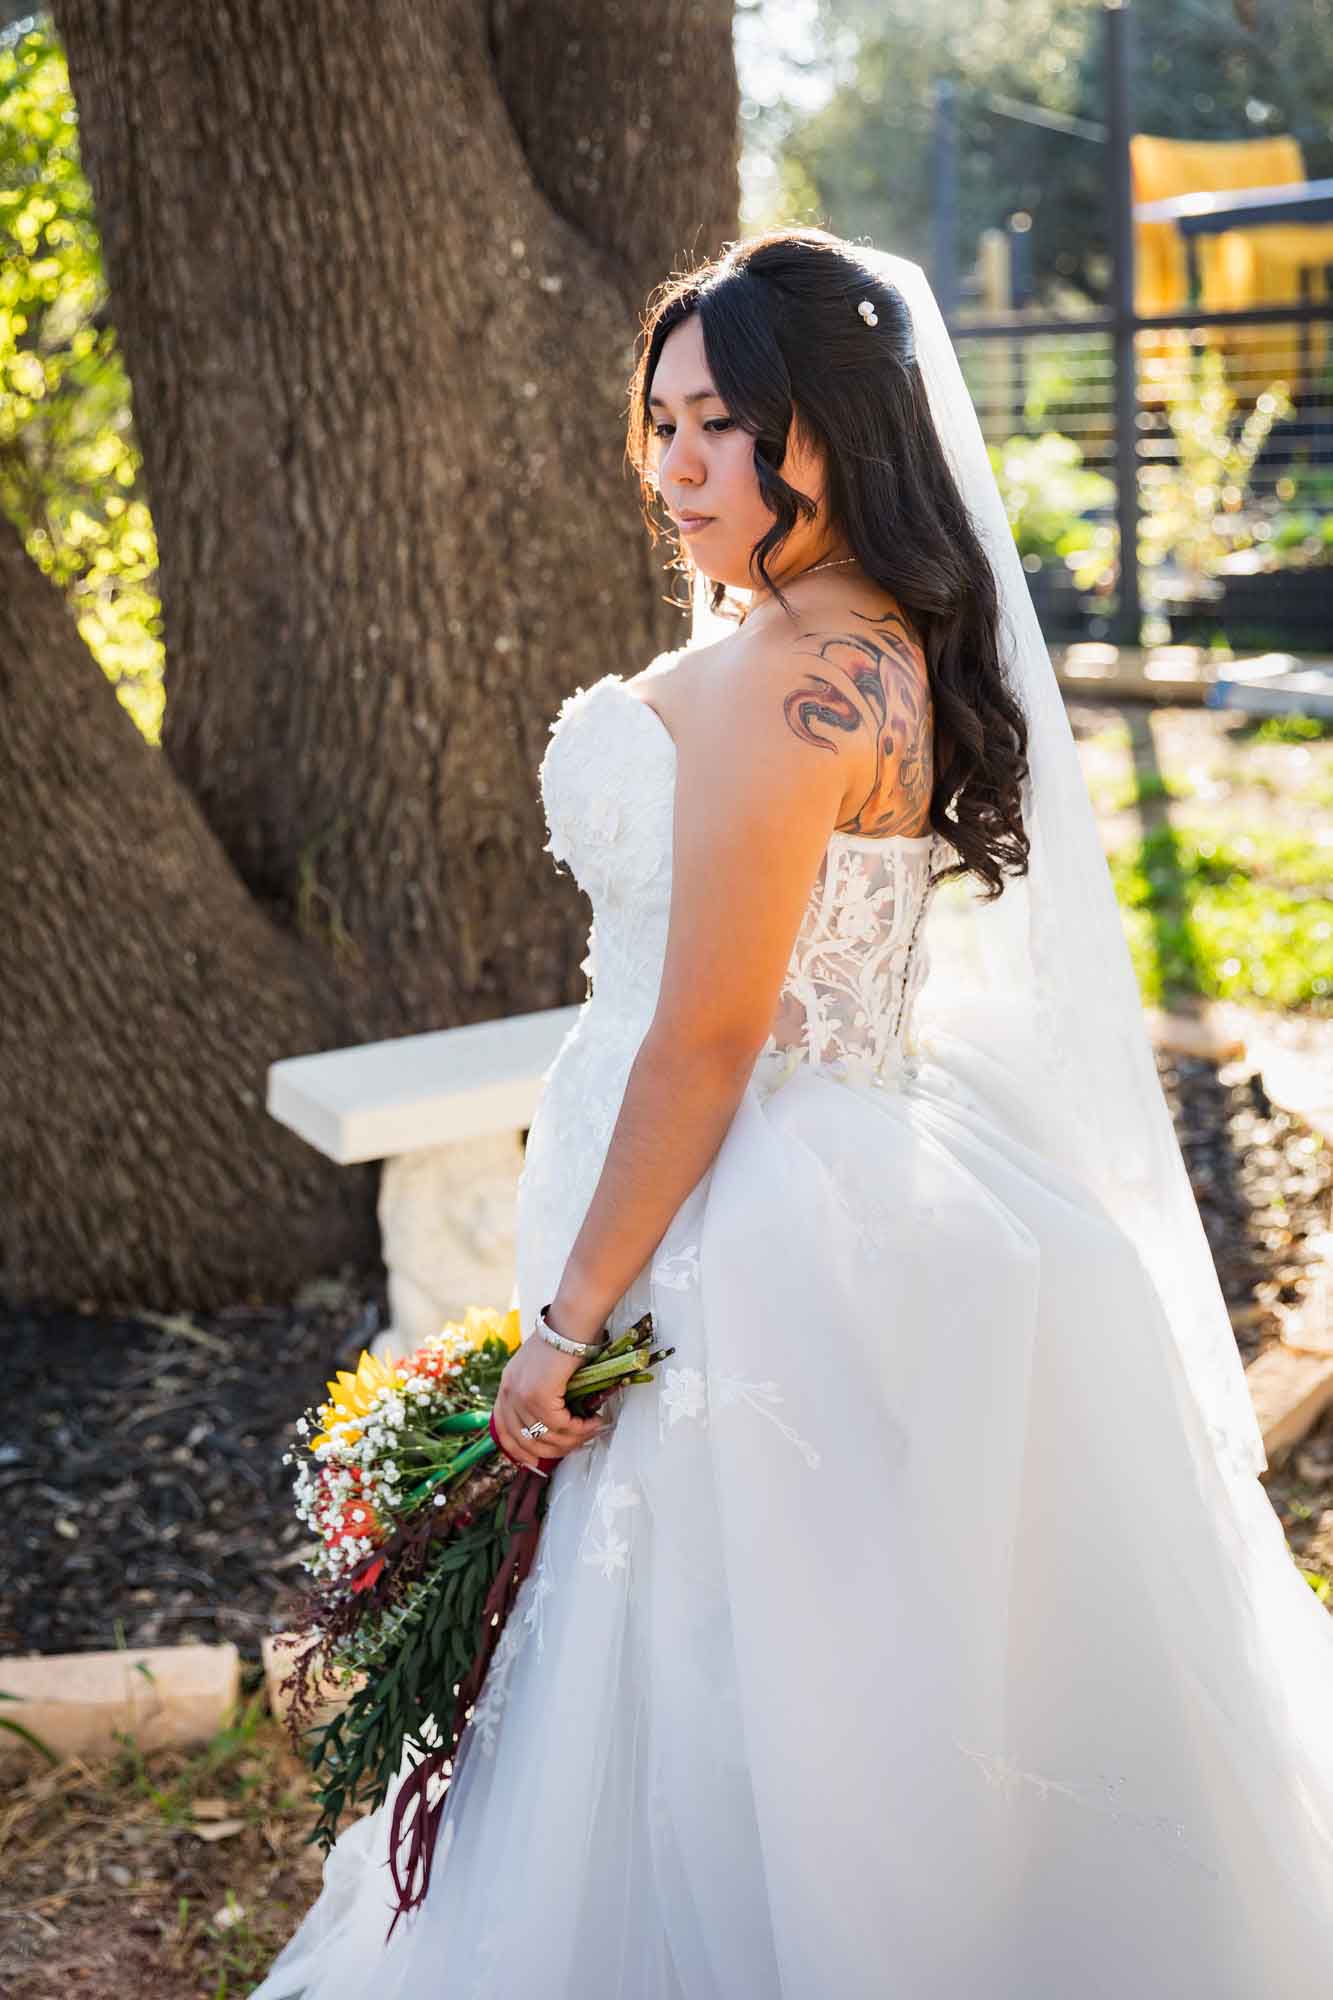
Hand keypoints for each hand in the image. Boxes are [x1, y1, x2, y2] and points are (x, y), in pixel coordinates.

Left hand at [491, 1326, 610, 1473]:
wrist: (571, 1321)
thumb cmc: (564, 1341)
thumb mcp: (541, 1369)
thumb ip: (540, 1394)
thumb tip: (554, 1427)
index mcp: (506, 1386)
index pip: (503, 1431)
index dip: (519, 1451)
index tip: (537, 1461)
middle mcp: (508, 1392)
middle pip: (525, 1442)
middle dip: (554, 1450)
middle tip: (578, 1443)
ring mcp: (521, 1394)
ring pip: (546, 1437)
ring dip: (573, 1439)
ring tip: (592, 1429)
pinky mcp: (538, 1395)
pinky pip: (560, 1425)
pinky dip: (579, 1428)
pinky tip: (593, 1421)